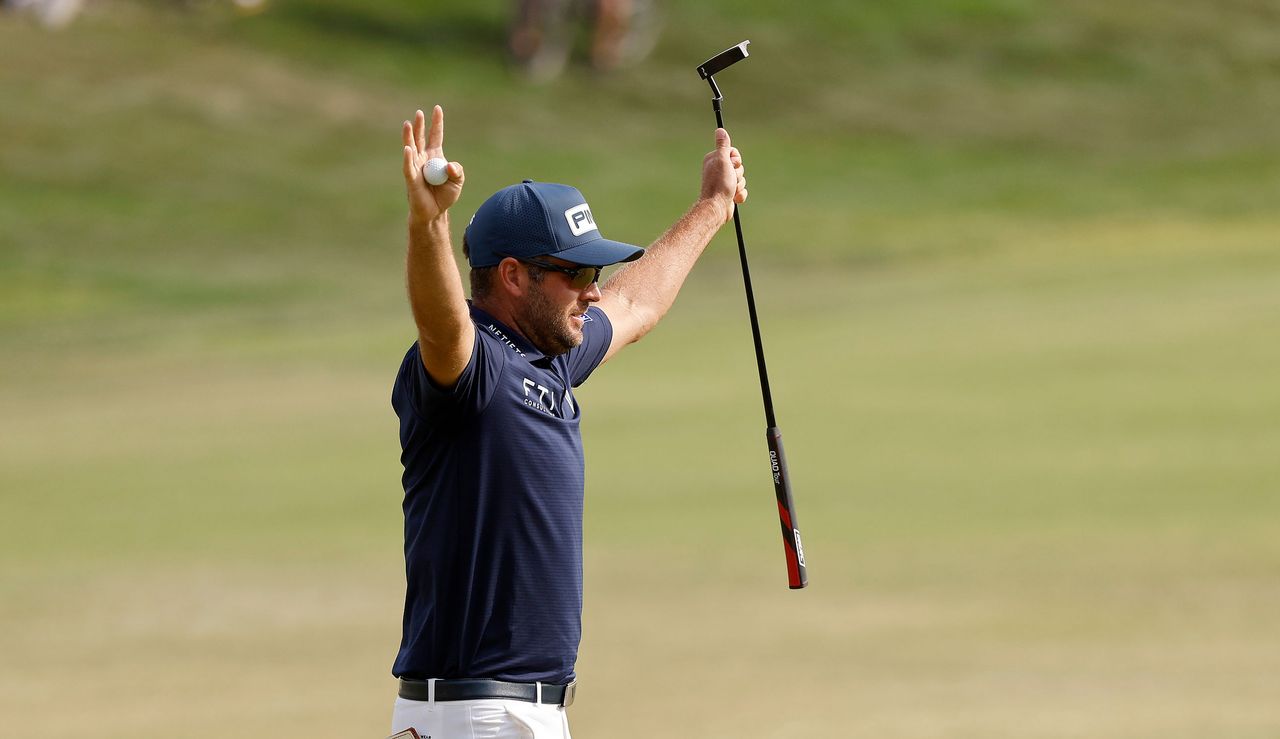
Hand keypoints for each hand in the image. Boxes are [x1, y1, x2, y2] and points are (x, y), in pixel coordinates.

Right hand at [402, 105, 464, 222]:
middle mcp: (423, 159)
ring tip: (409, 124)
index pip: (435, 136)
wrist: (435, 213)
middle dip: (420, 126)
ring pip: (411, 148)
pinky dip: (408, 157)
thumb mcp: (458, 182)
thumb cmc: (445, 196)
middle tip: (420, 113)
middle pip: (421, 138)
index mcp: (435, 156)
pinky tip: (408, 148)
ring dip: (410, 136)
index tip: (437, 108)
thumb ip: (458, 172)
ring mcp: (415, 167)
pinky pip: (408, 166)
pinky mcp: (411, 178)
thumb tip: (450, 166)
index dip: (436, 123)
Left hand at [699, 128, 747, 222]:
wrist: (717, 208)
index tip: (732, 165)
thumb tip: (720, 130)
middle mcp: (718, 170)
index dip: (736, 160)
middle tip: (730, 179)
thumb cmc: (719, 184)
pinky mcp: (729, 193)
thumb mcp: (722, 160)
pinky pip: (742, 190)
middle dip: (738, 174)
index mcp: (714, 160)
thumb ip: (723, 146)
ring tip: (731, 190)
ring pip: (742, 179)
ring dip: (739, 185)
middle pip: (739, 166)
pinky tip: (733, 198)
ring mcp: (723, 182)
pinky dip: (740, 195)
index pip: (733, 153)